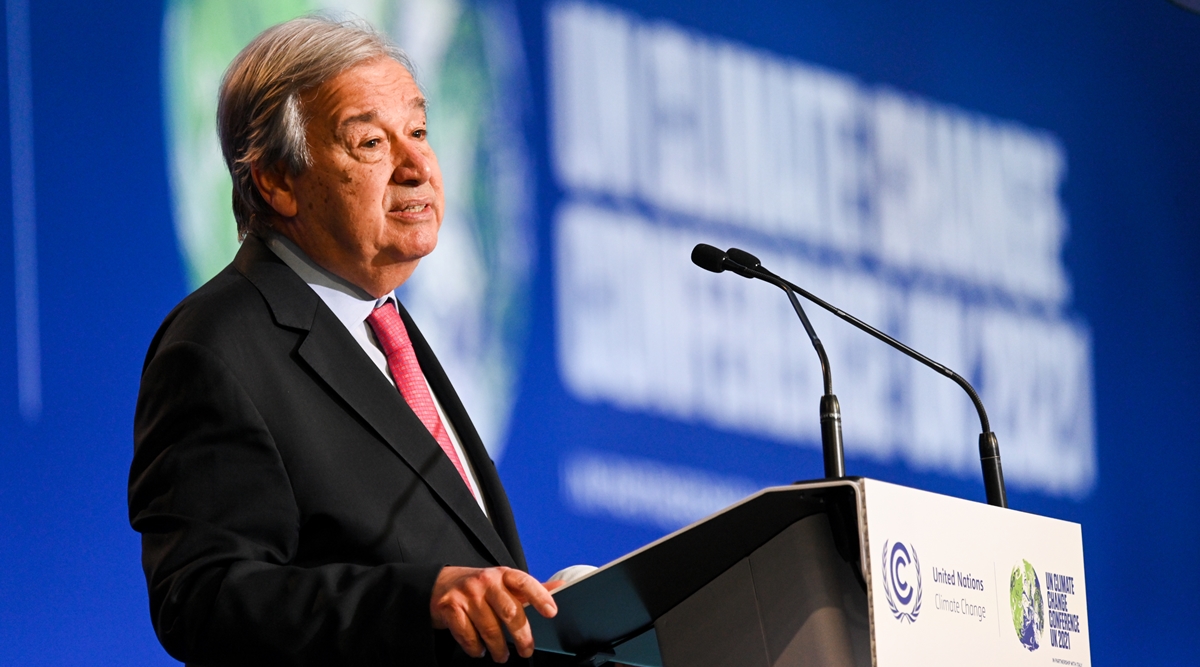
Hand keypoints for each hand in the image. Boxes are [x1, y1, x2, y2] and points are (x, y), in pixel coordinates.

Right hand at [430, 566, 558, 662]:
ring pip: (489, 629)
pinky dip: (476, 648)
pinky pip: (467, 636)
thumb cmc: (481, 587)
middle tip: (527, 651)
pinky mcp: (449, 608)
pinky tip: (480, 649)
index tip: (552, 612)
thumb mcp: (504, 583)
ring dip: (499, 648)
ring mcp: (466, 595)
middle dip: (522, 636)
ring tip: (502, 655)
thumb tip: (561, 586)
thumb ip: (529, 588)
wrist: (441, 584)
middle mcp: (485, 582)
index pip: (524, 583)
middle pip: (509, 611)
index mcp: (503, 574)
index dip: (539, 596)